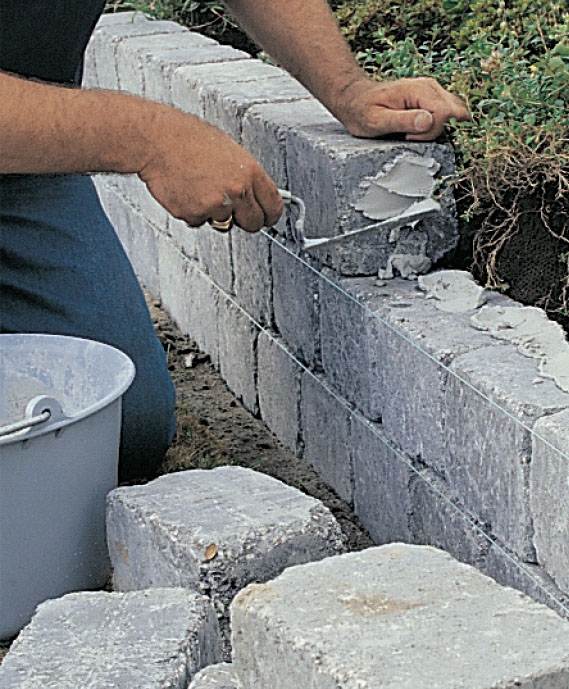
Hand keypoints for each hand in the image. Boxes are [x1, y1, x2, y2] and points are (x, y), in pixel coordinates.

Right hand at [138, 106, 282, 231]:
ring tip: (200, 187)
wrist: (156, 140)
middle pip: (253, 223)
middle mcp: (236, 190)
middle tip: (234, 210)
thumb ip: (245, 176)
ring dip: (215, 213)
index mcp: (250, 172)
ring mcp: (216, 205)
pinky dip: (193, 211)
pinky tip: (185, 189)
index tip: (267, 218)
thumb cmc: (189, 139)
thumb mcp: (229, 151)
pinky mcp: (195, 214)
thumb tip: (256, 195)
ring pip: (224, 223)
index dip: (270, 215)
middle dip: (246, 220)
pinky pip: (199, 221)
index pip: (273, 205)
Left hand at [333, 77, 469, 140]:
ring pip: (455, 111)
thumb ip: (403, 121)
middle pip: (455, 111)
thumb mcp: (377, 121)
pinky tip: (420, 129)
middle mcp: (430, 86)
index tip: (409, 137)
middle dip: (438, 130)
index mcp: (418, 90)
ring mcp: (432, 90)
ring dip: (440, 127)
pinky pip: (448, 111)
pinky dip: (440, 124)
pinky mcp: (431, 97)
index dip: (430, 131)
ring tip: (414, 132)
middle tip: (413, 135)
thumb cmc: (362, 111)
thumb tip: (428, 121)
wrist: (355, 99)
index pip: (444, 113)